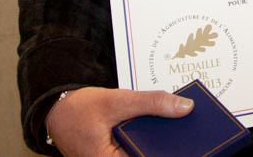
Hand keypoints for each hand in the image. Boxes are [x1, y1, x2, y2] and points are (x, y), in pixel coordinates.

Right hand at [45, 86, 192, 156]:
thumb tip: (185, 107)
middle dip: (169, 146)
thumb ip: (150, 103)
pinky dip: (152, 140)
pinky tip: (167, 126)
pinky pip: (140, 151)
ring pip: (146, 154)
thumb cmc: (80, 109)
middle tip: (195, 133)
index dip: (170, 152)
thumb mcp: (117, 100)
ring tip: (184, 128)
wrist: (57, 111)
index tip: (194, 144)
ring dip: (161, 144)